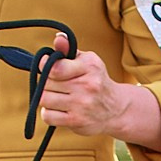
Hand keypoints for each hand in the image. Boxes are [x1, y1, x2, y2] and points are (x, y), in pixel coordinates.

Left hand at [37, 36, 160, 148]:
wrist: (116, 110)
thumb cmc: (96, 82)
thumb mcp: (88, 62)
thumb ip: (69, 50)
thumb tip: (58, 39)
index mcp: (89, 67)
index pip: (55, 67)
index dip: (45, 66)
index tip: (46, 66)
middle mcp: (86, 86)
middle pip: (46, 83)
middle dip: (47, 83)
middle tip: (57, 85)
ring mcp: (81, 105)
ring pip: (44, 99)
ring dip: (47, 98)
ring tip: (57, 97)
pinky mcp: (76, 121)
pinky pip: (48, 116)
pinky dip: (49, 113)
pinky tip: (58, 110)